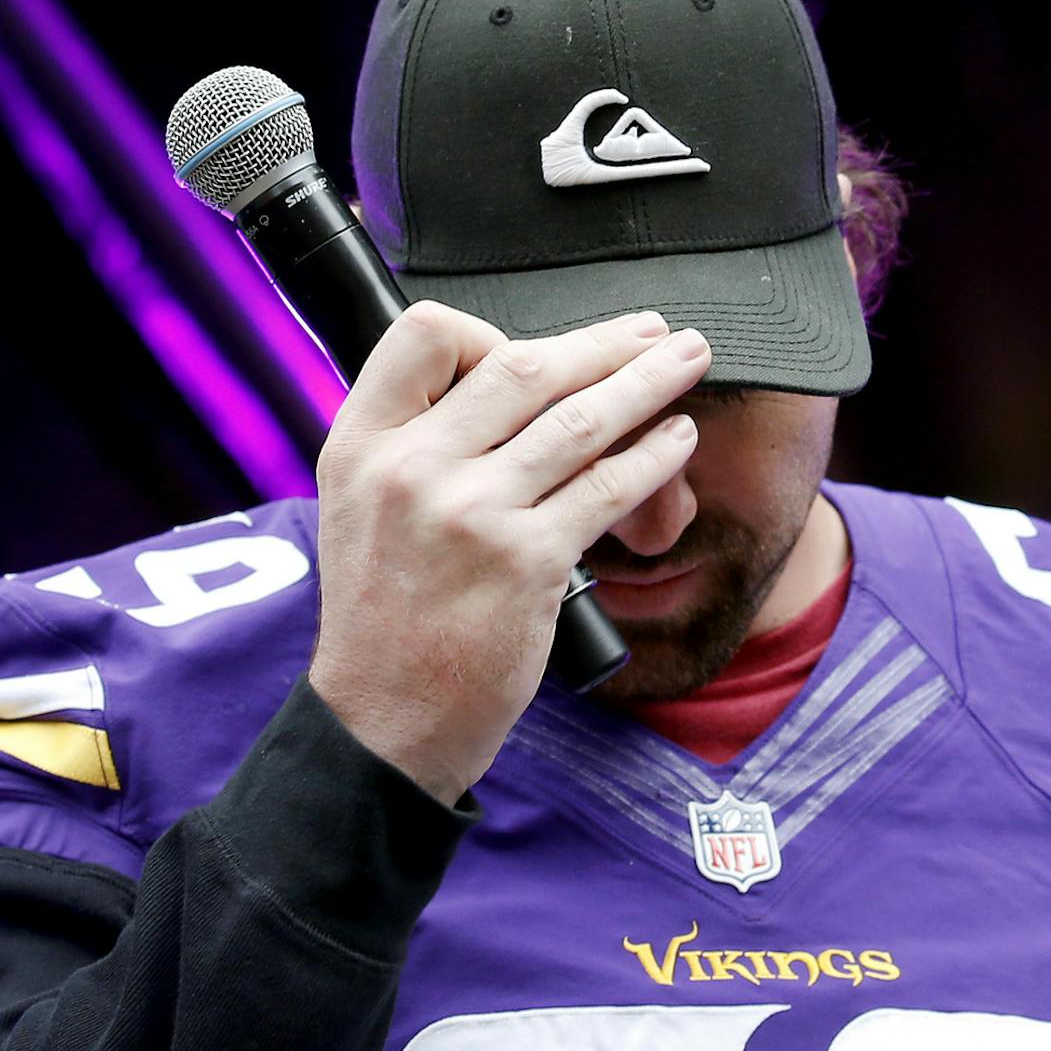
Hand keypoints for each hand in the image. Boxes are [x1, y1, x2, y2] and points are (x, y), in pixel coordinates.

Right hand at [307, 300, 707, 802]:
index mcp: (361, 444)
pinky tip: (677, 440)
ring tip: (689, 361)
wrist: (384, 721)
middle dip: (602, 343)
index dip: (488, 329)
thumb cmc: (386, 620)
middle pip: (522, 366)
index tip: (533, 348)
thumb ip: (415, 446)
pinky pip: (608, 487)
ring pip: (578, 418)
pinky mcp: (527, 560)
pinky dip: (654, 456)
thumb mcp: (362, 510)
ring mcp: (471, 512)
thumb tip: (504, 388)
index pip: (425, 335)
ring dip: (647, 382)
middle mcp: (412, 467)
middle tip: (654, 331)